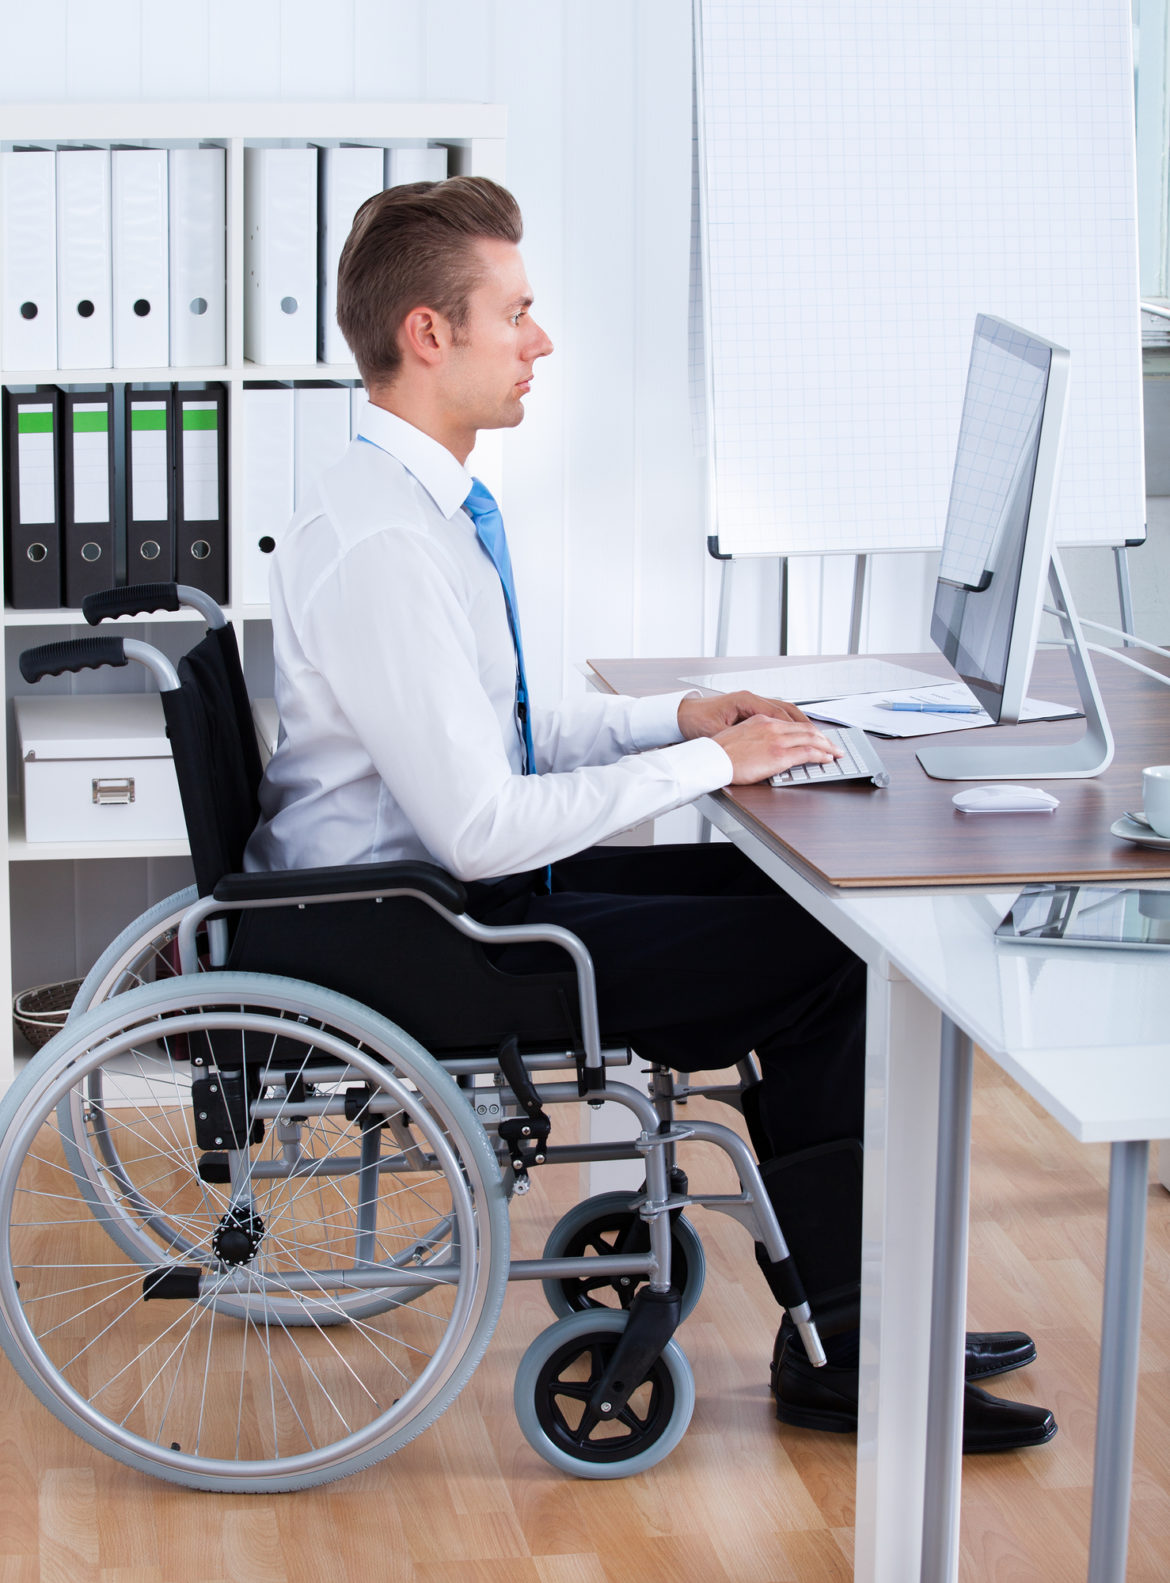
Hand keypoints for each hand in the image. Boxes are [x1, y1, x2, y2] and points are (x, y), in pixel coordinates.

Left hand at [678, 690, 809, 739]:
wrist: (683, 715)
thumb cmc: (696, 723)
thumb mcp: (717, 734)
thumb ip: (740, 740)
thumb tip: (763, 749)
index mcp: (746, 702)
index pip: (782, 716)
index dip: (801, 731)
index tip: (816, 743)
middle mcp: (752, 699)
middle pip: (789, 711)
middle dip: (810, 728)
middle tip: (826, 742)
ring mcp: (752, 703)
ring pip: (786, 710)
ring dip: (803, 724)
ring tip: (818, 737)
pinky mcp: (750, 710)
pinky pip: (778, 713)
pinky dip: (791, 722)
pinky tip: (798, 733)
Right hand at [713, 714, 840, 784]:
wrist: (711, 759)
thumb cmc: (718, 752)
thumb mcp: (738, 735)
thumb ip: (754, 737)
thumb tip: (762, 746)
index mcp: (761, 720)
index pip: (791, 722)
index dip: (807, 729)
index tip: (815, 736)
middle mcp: (772, 726)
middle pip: (805, 728)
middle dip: (823, 737)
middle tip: (832, 744)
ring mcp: (777, 740)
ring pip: (811, 738)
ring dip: (827, 745)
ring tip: (835, 752)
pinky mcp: (779, 755)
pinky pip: (807, 752)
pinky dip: (821, 754)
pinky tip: (827, 758)